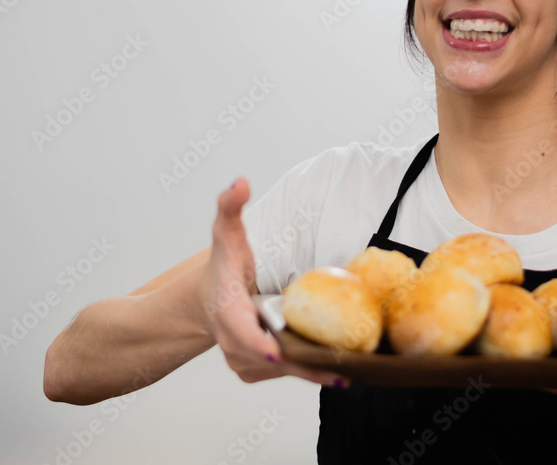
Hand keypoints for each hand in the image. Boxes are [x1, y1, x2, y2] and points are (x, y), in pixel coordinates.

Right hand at [200, 178, 349, 387]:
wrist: (205, 301)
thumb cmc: (223, 267)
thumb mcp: (225, 234)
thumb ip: (229, 206)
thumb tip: (239, 182)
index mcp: (227, 309)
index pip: (241, 330)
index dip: (258, 344)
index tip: (277, 353)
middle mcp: (232, 341)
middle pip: (270, 358)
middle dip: (305, 362)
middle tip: (345, 361)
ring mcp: (241, 360)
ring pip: (282, 371)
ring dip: (313, 370)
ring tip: (350, 365)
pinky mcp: (254, 371)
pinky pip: (285, 374)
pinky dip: (310, 373)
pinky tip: (338, 368)